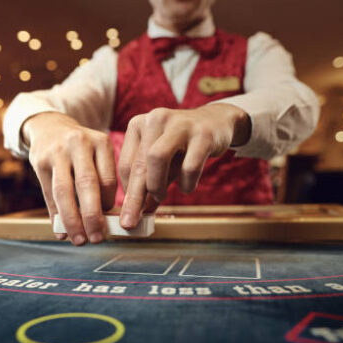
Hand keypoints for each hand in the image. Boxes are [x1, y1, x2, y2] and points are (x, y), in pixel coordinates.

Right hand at [22, 112, 116, 244]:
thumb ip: (102, 180)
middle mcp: (79, 144)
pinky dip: (55, 215)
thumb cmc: (81, 149)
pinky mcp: (40, 161)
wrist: (49, 126)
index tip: (108, 221)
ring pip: (64, 191)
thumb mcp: (96, 153)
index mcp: (100, 142)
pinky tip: (60, 232)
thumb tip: (106, 221)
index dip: (108, 204)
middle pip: (87, 184)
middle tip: (97, 239)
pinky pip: (48, 194)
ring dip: (72, 220)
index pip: (108, 179)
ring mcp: (57, 152)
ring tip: (79, 240)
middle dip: (93, 216)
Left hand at [118, 104, 249, 228]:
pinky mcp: (203, 134)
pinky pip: (189, 166)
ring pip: (157, 158)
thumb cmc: (181, 147)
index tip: (129, 212)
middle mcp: (155, 119)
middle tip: (131, 222)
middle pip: (139, 164)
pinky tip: (186, 186)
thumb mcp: (161, 162)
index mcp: (138, 125)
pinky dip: (186, 183)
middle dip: (134, 198)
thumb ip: (149, 184)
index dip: (127, 192)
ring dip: (157, 185)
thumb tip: (138, 213)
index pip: (126, 164)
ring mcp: (179, 125)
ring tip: (161, 197)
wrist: (216, 123)